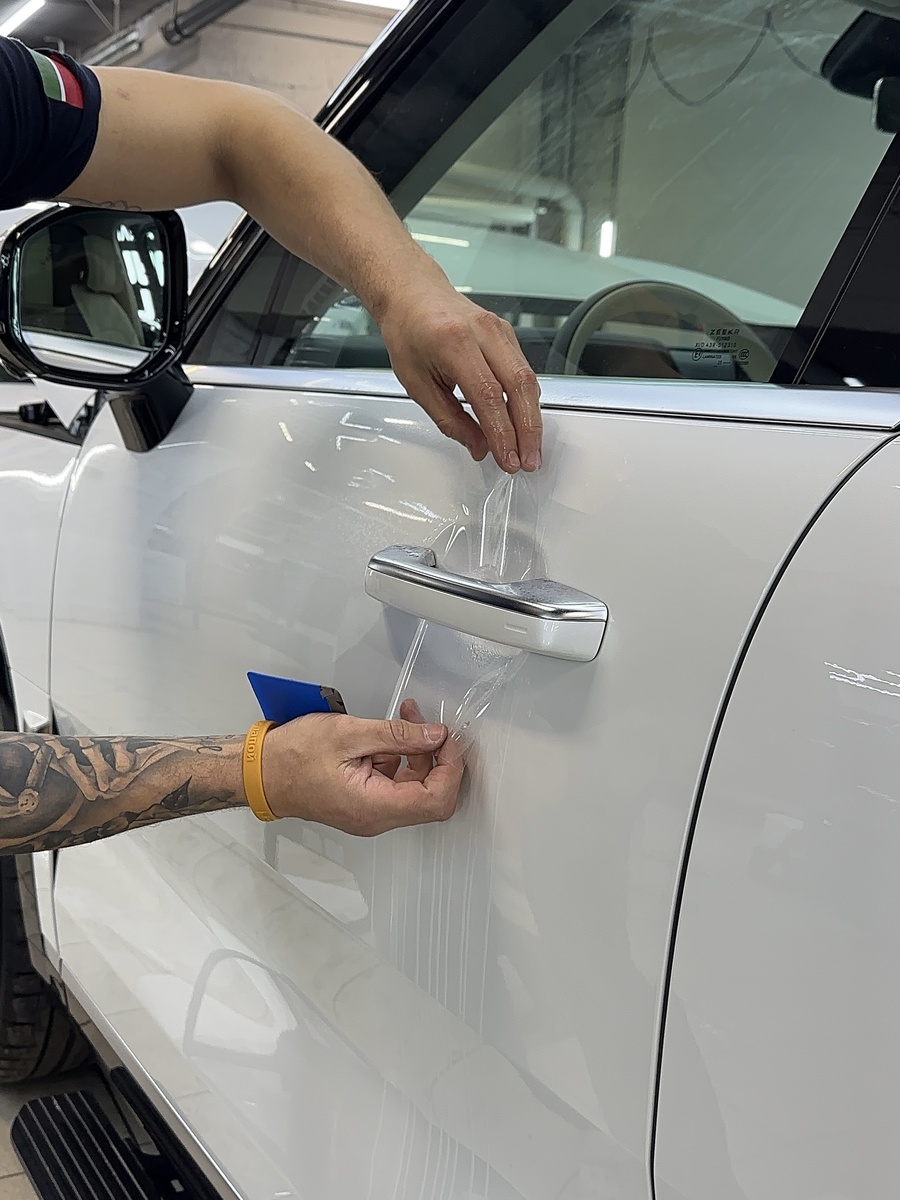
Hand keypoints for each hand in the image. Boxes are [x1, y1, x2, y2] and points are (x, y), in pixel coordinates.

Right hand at [260, 700, 463, 835]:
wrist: (260, 773)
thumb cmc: (292, 757)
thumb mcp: (349, 734)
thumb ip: (397, 735)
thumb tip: (435, 735)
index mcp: (374, 807)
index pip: (436, 799)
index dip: (450, 768)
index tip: (446, 738)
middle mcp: (376, 818)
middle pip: (430, 795)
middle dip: (436, 756)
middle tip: (428, 723)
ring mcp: (370, 812)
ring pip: (413, 787)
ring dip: (417, 752)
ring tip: (405, 716)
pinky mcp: (364, 802)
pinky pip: (394, 783)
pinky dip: (398, 756)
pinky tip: (385, 733)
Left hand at [379, 282, 541, 473]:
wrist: (412, 293)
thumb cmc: (408, 331)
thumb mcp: (416, 383)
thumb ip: (449, 419)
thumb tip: (479, 447)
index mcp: (454, 342)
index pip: (488, 395)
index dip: (502, 432)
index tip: (507, 459)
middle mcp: (483, 332)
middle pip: (519, 386)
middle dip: (528, 430)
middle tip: (529, 461)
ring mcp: (500, 330)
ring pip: (528, 379)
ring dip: (532, 419)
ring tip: (529, 450)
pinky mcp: (508, 334)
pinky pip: (524, 371)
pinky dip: (527, 401)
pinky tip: (524, 423)